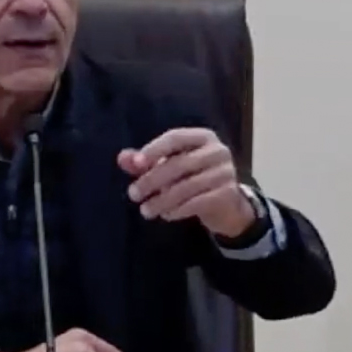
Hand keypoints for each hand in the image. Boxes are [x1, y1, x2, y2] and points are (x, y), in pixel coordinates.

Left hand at [117, 128, 256, 238]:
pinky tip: (166, 215)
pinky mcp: (229, 194)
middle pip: (179, 163)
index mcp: (202, 137)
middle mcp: (218, 150)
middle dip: (152, 179)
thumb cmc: (192, 178)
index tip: (136, 164)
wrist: (226, 204)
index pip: (175, 137)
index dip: (155, 149)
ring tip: (145, 210)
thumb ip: (145, 162)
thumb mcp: (168, 166)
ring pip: (187, 186)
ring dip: (162, 200)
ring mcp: (226, 172)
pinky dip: (178, 210)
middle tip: (133, 194)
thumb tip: (122, 158)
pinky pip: (198, 202)